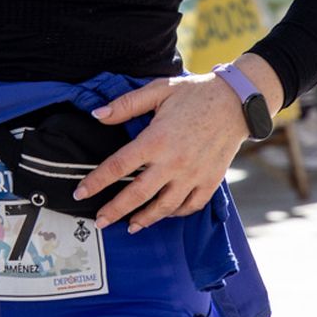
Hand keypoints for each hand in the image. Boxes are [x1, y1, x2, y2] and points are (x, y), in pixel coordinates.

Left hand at [73, 62, 280, 232]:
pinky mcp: (210, 182)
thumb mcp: (158, 90)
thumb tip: (97, 114)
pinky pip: (190, 206)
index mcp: (156, 140)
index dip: (96, 182)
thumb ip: (126, 104)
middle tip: (99, 222)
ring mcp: (193, 175)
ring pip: (163, 207)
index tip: (80, 193)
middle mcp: (173, 163)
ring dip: (144, 219)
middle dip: (114, 211)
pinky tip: (164, 213)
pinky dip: (175, 214)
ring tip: (129, 226)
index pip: (118, 167)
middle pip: (136, 195)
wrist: (236, 101)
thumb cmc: (194, 93)